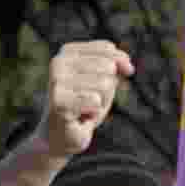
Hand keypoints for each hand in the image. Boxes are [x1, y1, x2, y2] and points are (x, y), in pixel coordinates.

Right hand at [37, 40, 134, 158]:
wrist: (62, 137)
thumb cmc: (85, 107)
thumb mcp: (106, 82)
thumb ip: (117, 66)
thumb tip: (128, 67)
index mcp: (68, 52)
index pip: (108, 48)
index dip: (120, 65)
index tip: (115, 79)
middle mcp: (59, 62)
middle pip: (108, 67)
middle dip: (107, 90)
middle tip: (90, 101)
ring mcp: (56, 80)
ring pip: (104, 84)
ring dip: (100, 102)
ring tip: (85, 108)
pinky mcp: (58, 100)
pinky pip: (95, 100)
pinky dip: (94, 113)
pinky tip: (80, 116)